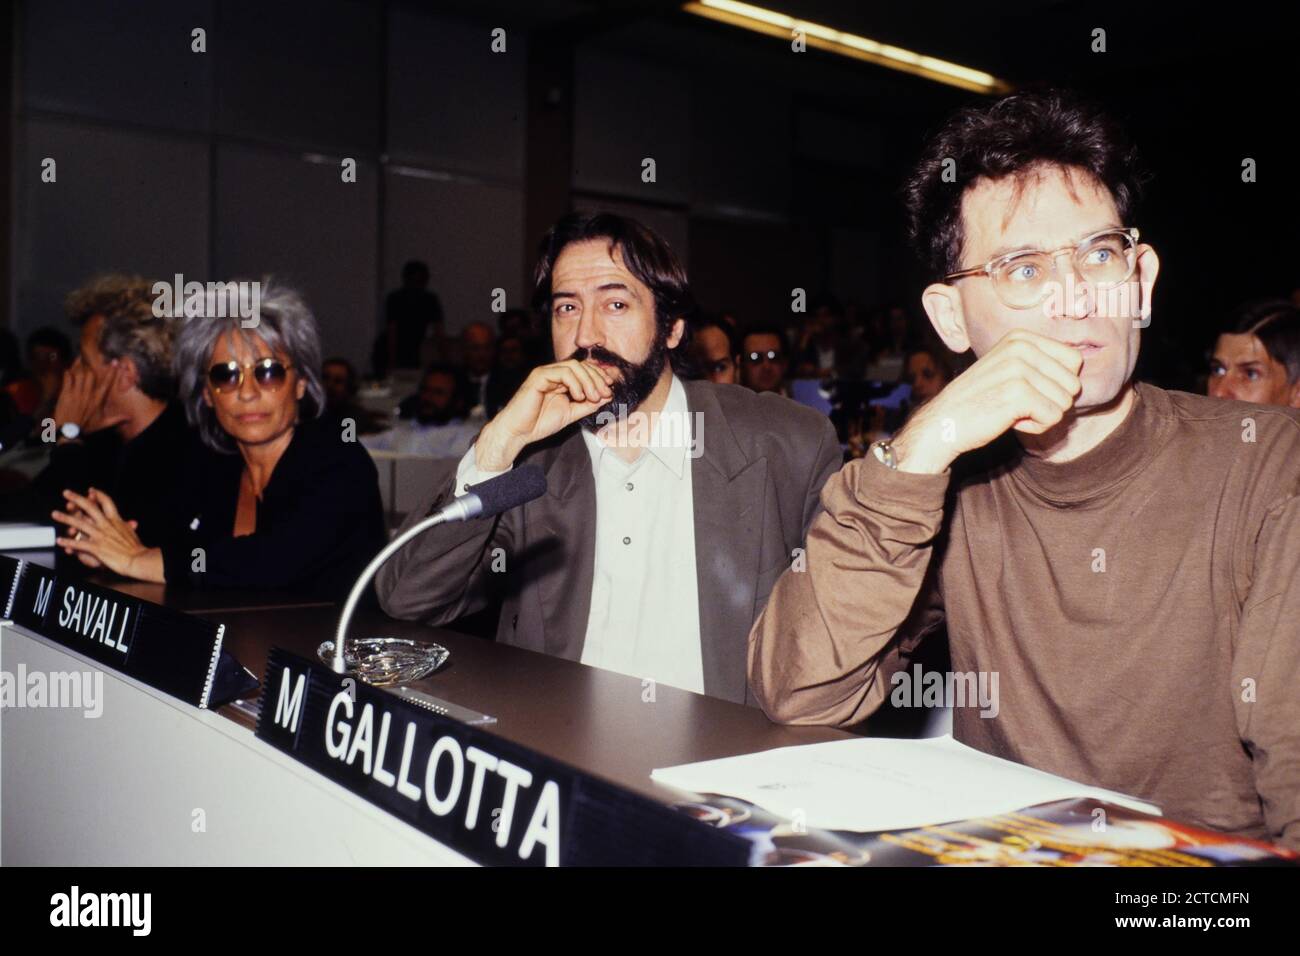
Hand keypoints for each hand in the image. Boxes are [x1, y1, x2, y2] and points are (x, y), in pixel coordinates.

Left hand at [51, 358, 126, 436]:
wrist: (69, 431)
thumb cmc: (86, 427)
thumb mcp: (103, 423)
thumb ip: (116, 419)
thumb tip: (129, 418)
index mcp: (98, 400)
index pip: (106, 383)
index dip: (111, 372)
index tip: (115, 363)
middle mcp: (88, 394)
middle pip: (91, 374)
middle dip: (91, 366)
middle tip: (90, 359)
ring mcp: (76, 393)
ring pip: (79, 374)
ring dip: (79, 367)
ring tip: (79, 360)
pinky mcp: (66, 393)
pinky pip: (67, 378)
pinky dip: (67, 373)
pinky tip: (68, 371)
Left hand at [52, 487, 163, 581]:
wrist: (137, 559)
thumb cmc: (135, 548)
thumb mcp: (131, 533)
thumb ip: (127, 526)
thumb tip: (132, 522)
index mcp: (115, 520)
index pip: (106, 502)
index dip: (98, 494)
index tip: (91, 490)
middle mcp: (106, 525)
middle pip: (89, 508)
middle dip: (76, 499)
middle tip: (66, 493)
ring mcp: (100, 535)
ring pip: (79, 524)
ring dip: (65, 518)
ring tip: (55, 514)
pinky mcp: (96, 547)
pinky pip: (78, 543)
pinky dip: (68, 542)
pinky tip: (60, 540)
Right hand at [473, 359, 613, 470]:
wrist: (518, 432)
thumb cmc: (539, 423)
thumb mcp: (571, 414)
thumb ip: (588, 405)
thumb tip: (608, 395)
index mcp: (561, 380)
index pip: (584, 370)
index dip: (599, 376)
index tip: (611, 389)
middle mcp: (553, 373)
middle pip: (582, 365)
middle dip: (597, 378)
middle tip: (606, 393)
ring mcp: (545, 373)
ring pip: (574, 366)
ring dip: (588, 381)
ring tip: (593, 397)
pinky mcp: (538, 376)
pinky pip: (562, 372)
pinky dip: (575, 383)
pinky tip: (579, 396)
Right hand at [891, 330, 1082, 473]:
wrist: (943, 423)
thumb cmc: (979, 401)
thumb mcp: (1007, 369)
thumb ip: (1039, 363)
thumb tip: (1079, 369)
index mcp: (1021, 337)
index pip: (1073, 361)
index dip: (1055, 384)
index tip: (1023, 390)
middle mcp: (1021, 347)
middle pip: (1073, 383)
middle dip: (1050, 402)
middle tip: (1017, 405)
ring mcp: (1019, 369)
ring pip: (1065, 402)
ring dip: (1041, 415)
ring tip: (1011, 411)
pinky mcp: (1019, 393)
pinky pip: (1053, 417)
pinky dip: (1035, 427)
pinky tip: (1009, 421)